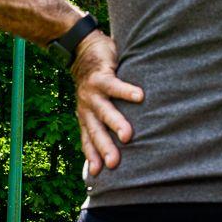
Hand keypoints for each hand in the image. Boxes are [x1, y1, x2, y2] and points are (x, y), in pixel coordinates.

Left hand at [71, 30, 143, 176]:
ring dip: (115, 123)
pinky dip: (126, 91)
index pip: (87, 139)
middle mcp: (87, 107)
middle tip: (115, 163)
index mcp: (86, 115)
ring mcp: (93, 92)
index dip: (91, 156)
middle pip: (96, 130)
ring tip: (127, 135)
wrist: (80, 48)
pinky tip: (140, 97)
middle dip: (104, 148)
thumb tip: (123, 139)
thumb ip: (104, 117)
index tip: (97, 173)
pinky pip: (114, 85)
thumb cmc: (95, 79)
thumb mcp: (94, 101)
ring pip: (104, 110)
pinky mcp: (101, 76)